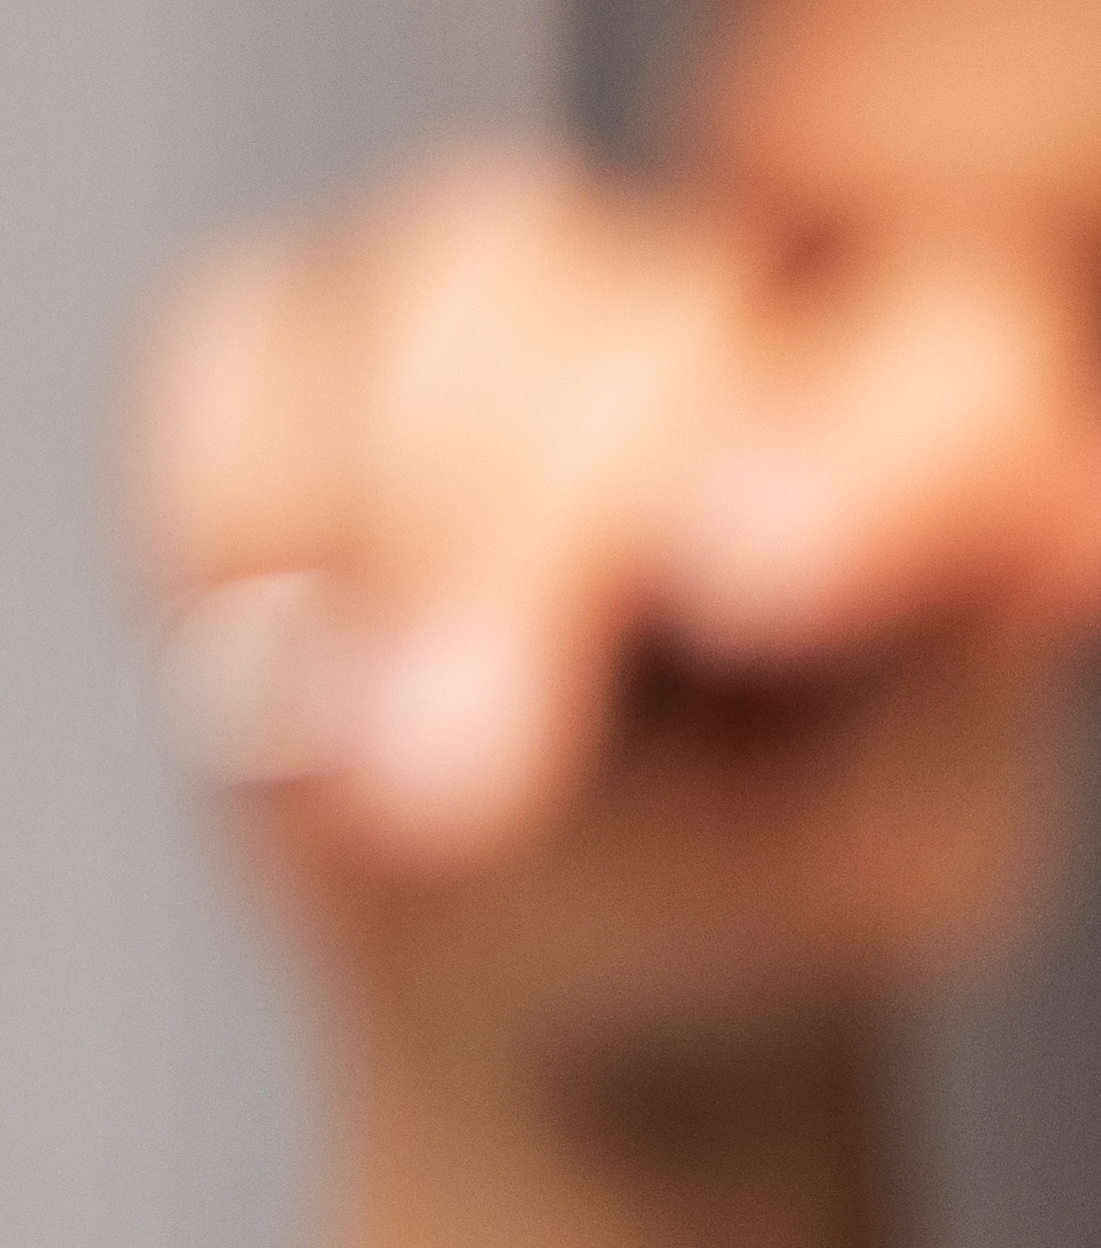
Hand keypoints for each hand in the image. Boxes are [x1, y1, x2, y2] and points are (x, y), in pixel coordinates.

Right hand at [134, 148, 1100, 1071]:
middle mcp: (738, 324)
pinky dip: (227, 516)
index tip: (745, 599)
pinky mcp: (300, 342)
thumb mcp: (871, 858)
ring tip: (348, 762)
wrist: (542, 974)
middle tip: (446, 792)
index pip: (937, 355)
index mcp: (936, 432)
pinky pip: (238, 347)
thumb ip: (938, 693)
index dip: (846, 445)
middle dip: (513, 534)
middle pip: (636, 305)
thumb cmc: (743, 901)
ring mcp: (512, 308)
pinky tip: (263, 675)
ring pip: (448, 273)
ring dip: (368, 515)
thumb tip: (1033, 548)